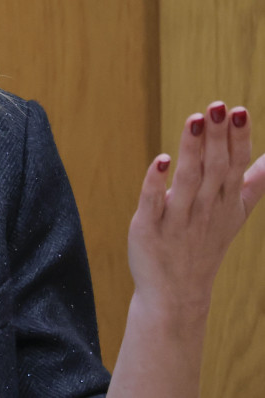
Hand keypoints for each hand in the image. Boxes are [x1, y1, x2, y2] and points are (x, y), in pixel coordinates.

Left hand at [128, 102, 264, 316]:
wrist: (176, 295)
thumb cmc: (204, 246)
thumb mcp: (234, 215)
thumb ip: (253, 184)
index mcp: (225, 203)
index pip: (236, 166)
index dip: (238, 138)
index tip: (238, 110)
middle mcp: (206, 210)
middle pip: (215, 168)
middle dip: (217, 137)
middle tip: (216, 106)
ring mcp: (178, 220)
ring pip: (187, 181)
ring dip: (191, 151)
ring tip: (194, 120)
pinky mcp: (149, 229)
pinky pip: (153, 203)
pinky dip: (156, 183)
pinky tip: (160, 160)